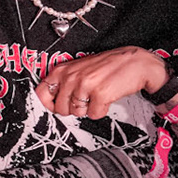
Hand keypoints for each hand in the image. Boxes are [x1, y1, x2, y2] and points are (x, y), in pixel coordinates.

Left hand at [35, 47, 170, 119]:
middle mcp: (71, 77)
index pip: (41, 93)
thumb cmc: (107, 66)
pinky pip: (94, 114)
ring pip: (77, 113)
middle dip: (73, 108)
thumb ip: (64, 81)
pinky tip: (106, 98)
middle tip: (85, 99)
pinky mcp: (100, 94)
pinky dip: (101, 110)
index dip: (49, 104)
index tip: (56, 106)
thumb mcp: (79, 69)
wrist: (135, 63)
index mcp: (63, 70)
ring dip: (88, 108)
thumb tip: (51, 101)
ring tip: (97, 96)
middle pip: (60, 108)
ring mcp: (85, 85)